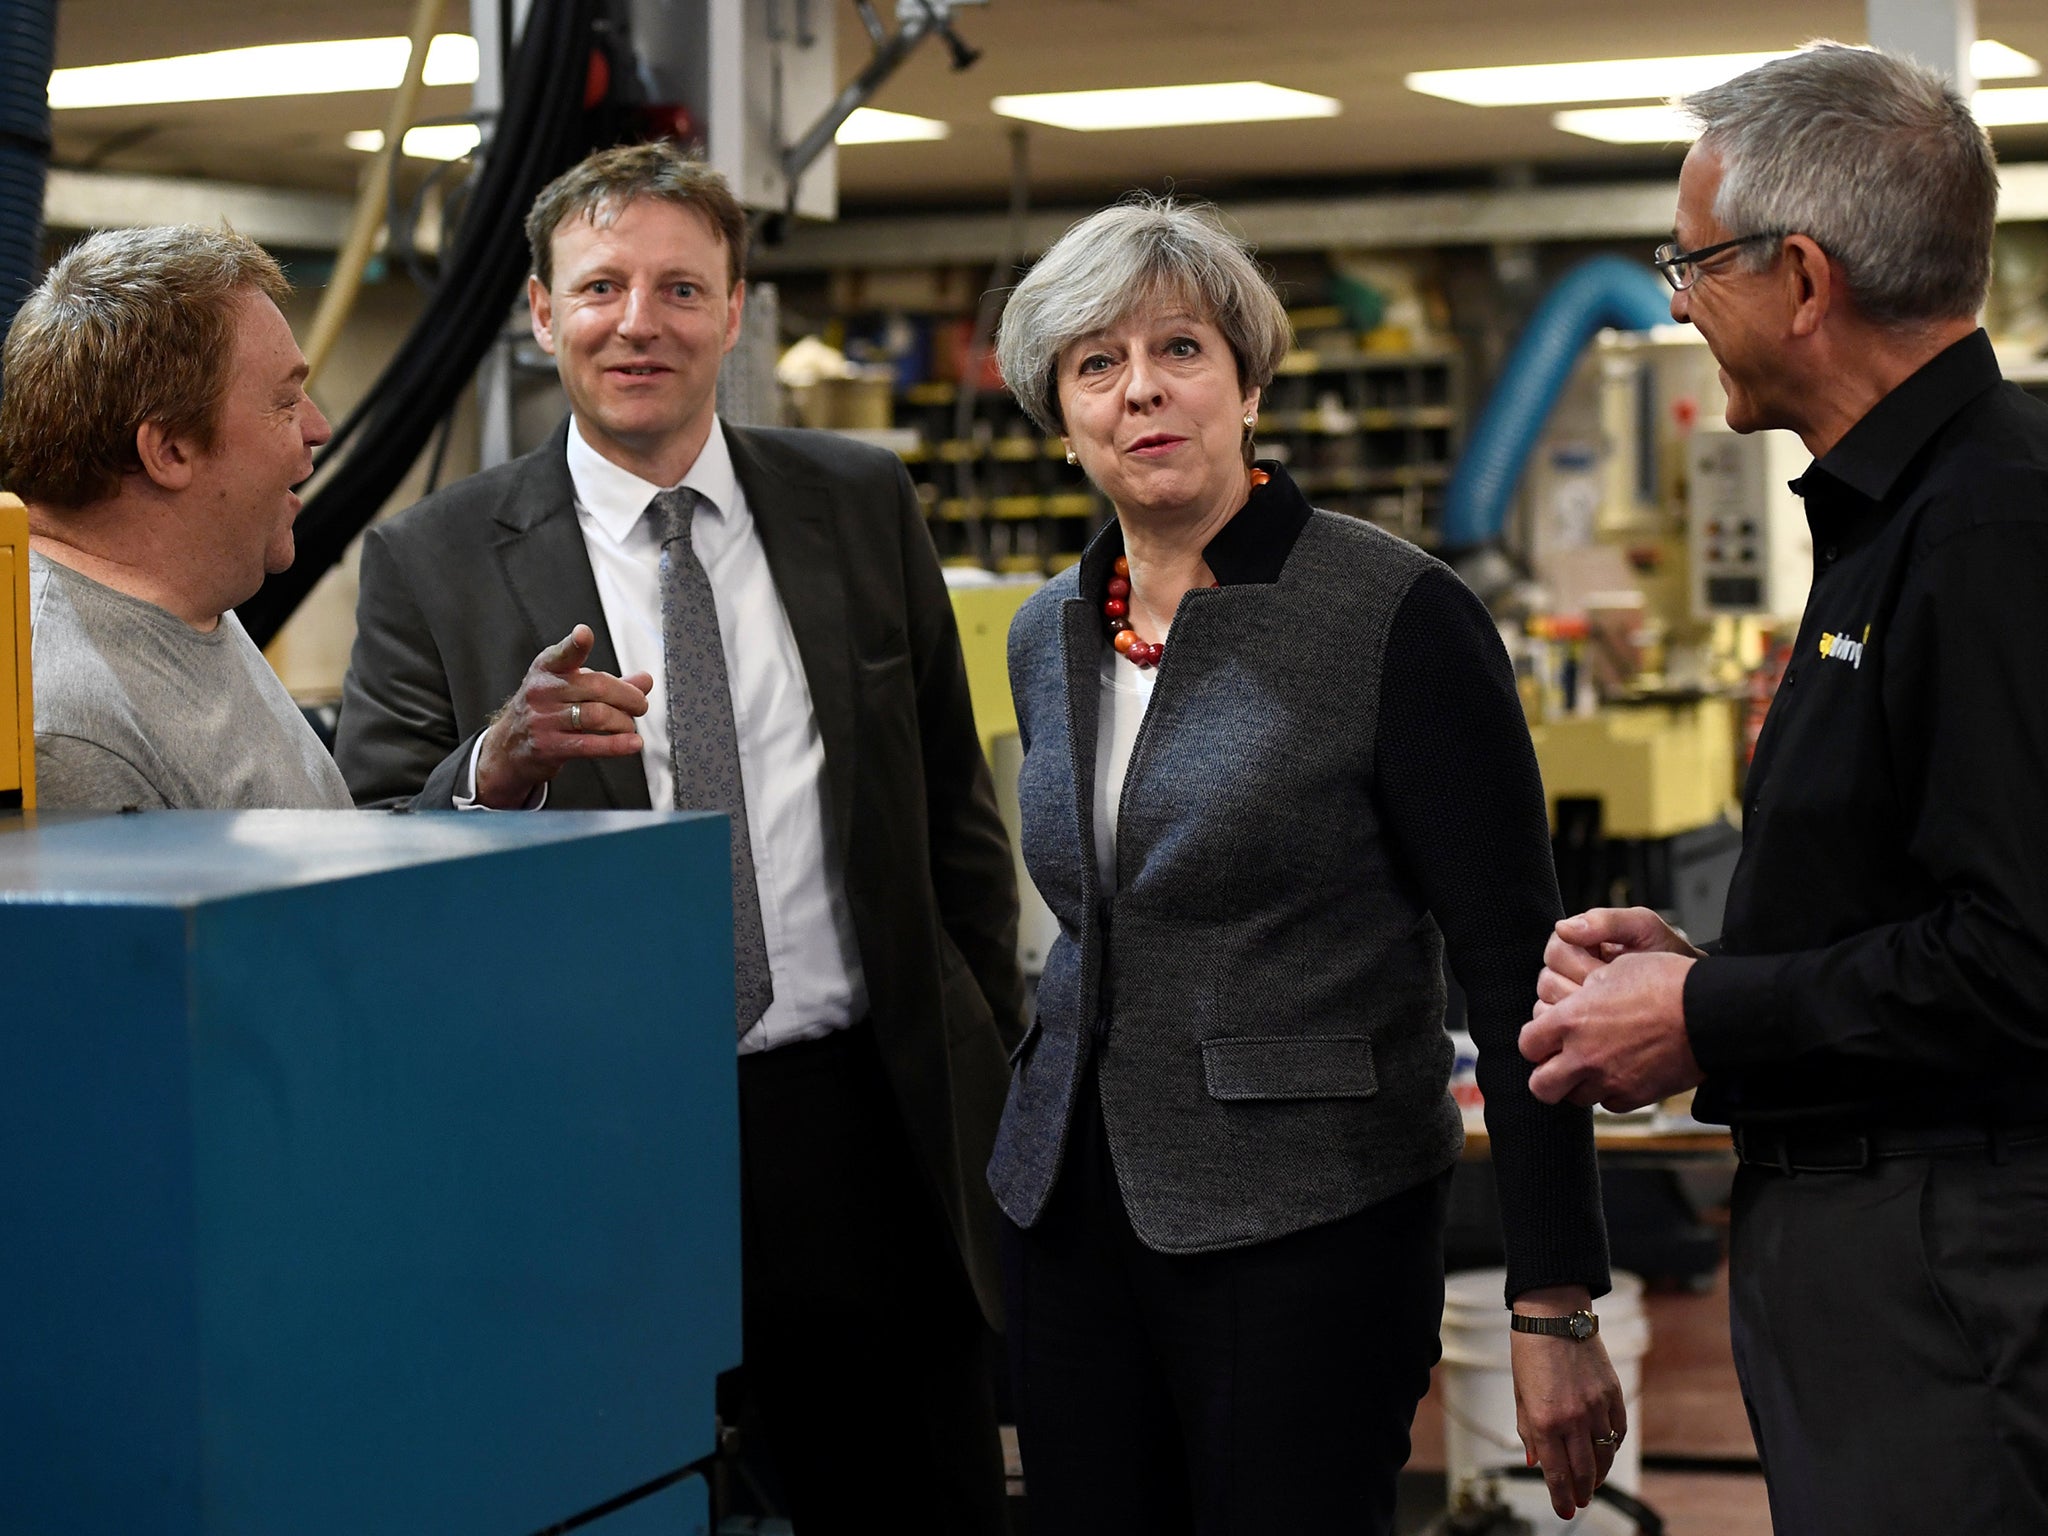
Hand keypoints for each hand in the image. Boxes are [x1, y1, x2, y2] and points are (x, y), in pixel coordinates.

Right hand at [474, 625, 653, 807]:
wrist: (510, 746)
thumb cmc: (548, 709)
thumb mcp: (572, 686)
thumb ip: (611, 683)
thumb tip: (645, 680)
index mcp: (548, 668)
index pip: (562, 654)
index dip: (574, 644)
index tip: (583, 634)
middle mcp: (543, 691)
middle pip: (597, 687)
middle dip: (628, 697)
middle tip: (641, 705)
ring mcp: (543, 719)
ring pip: (597, 716)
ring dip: (623, 722)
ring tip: (630, 725)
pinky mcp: (548, 746)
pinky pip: (589, 745)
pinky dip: (616, 744)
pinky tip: (633, 743)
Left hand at [1510, 1287, 1627, 1518]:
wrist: (1553, 1315)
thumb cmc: (1530, 1352)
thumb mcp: (1520, 1394)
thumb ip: (1528, 1431)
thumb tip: (1533, 1462)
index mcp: (1544, 1419)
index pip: (1555, 1472)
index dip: (1560, 1497)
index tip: (1563, 1511)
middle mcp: (1572, 1418)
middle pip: (1583, 1471)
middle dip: (1581, 1493)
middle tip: (1578, 1503)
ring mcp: (1596, 1407)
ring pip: (1604, 1455)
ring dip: (1598, 1475)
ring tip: (1591, 1484)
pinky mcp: (1613, 1394)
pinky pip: (1617, 1431)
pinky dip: (1612, 1447)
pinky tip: (1604, 1453)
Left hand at [1521, 950, 1703, 1109]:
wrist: (1709, 1011)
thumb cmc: (1665, 982)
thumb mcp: (1614, 968)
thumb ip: (1583, 991)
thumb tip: (1573, 999)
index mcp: (1571, 1020)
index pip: (1527, 1044)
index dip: (1535, 1042)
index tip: (1546, 1038)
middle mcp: (1583, 1055)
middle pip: (1541, 1086)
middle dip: (1546, 1076)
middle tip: (1559, 1064)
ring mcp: (1609, 1080)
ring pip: (1575, 1098)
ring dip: (1579, 1084)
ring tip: (1594, 1066)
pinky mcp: (1635, 1096)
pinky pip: (1609, 1104)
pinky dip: (1610, 1093)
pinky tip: (1621, 1073)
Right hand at [1534, 907, 1705, 1017]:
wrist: (1689, 991)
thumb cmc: (1667, 956)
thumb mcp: (1644, 929)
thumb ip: (1607, 921)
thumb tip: (1563, 928)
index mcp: (1577, 942)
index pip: (1556, 951)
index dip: (1580, 965)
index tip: (1609, 970)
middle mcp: (1566, 970)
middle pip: (1548, 982)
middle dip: (1583, 993)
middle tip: (1614, 997)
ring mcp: (1568, 999)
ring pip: (1547, 1009)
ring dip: (1579, 1016)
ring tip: (1613, 1015)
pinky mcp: (1574, 1025)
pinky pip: (1556, 1032)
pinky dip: (1575, 1034)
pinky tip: (1604, 1032)